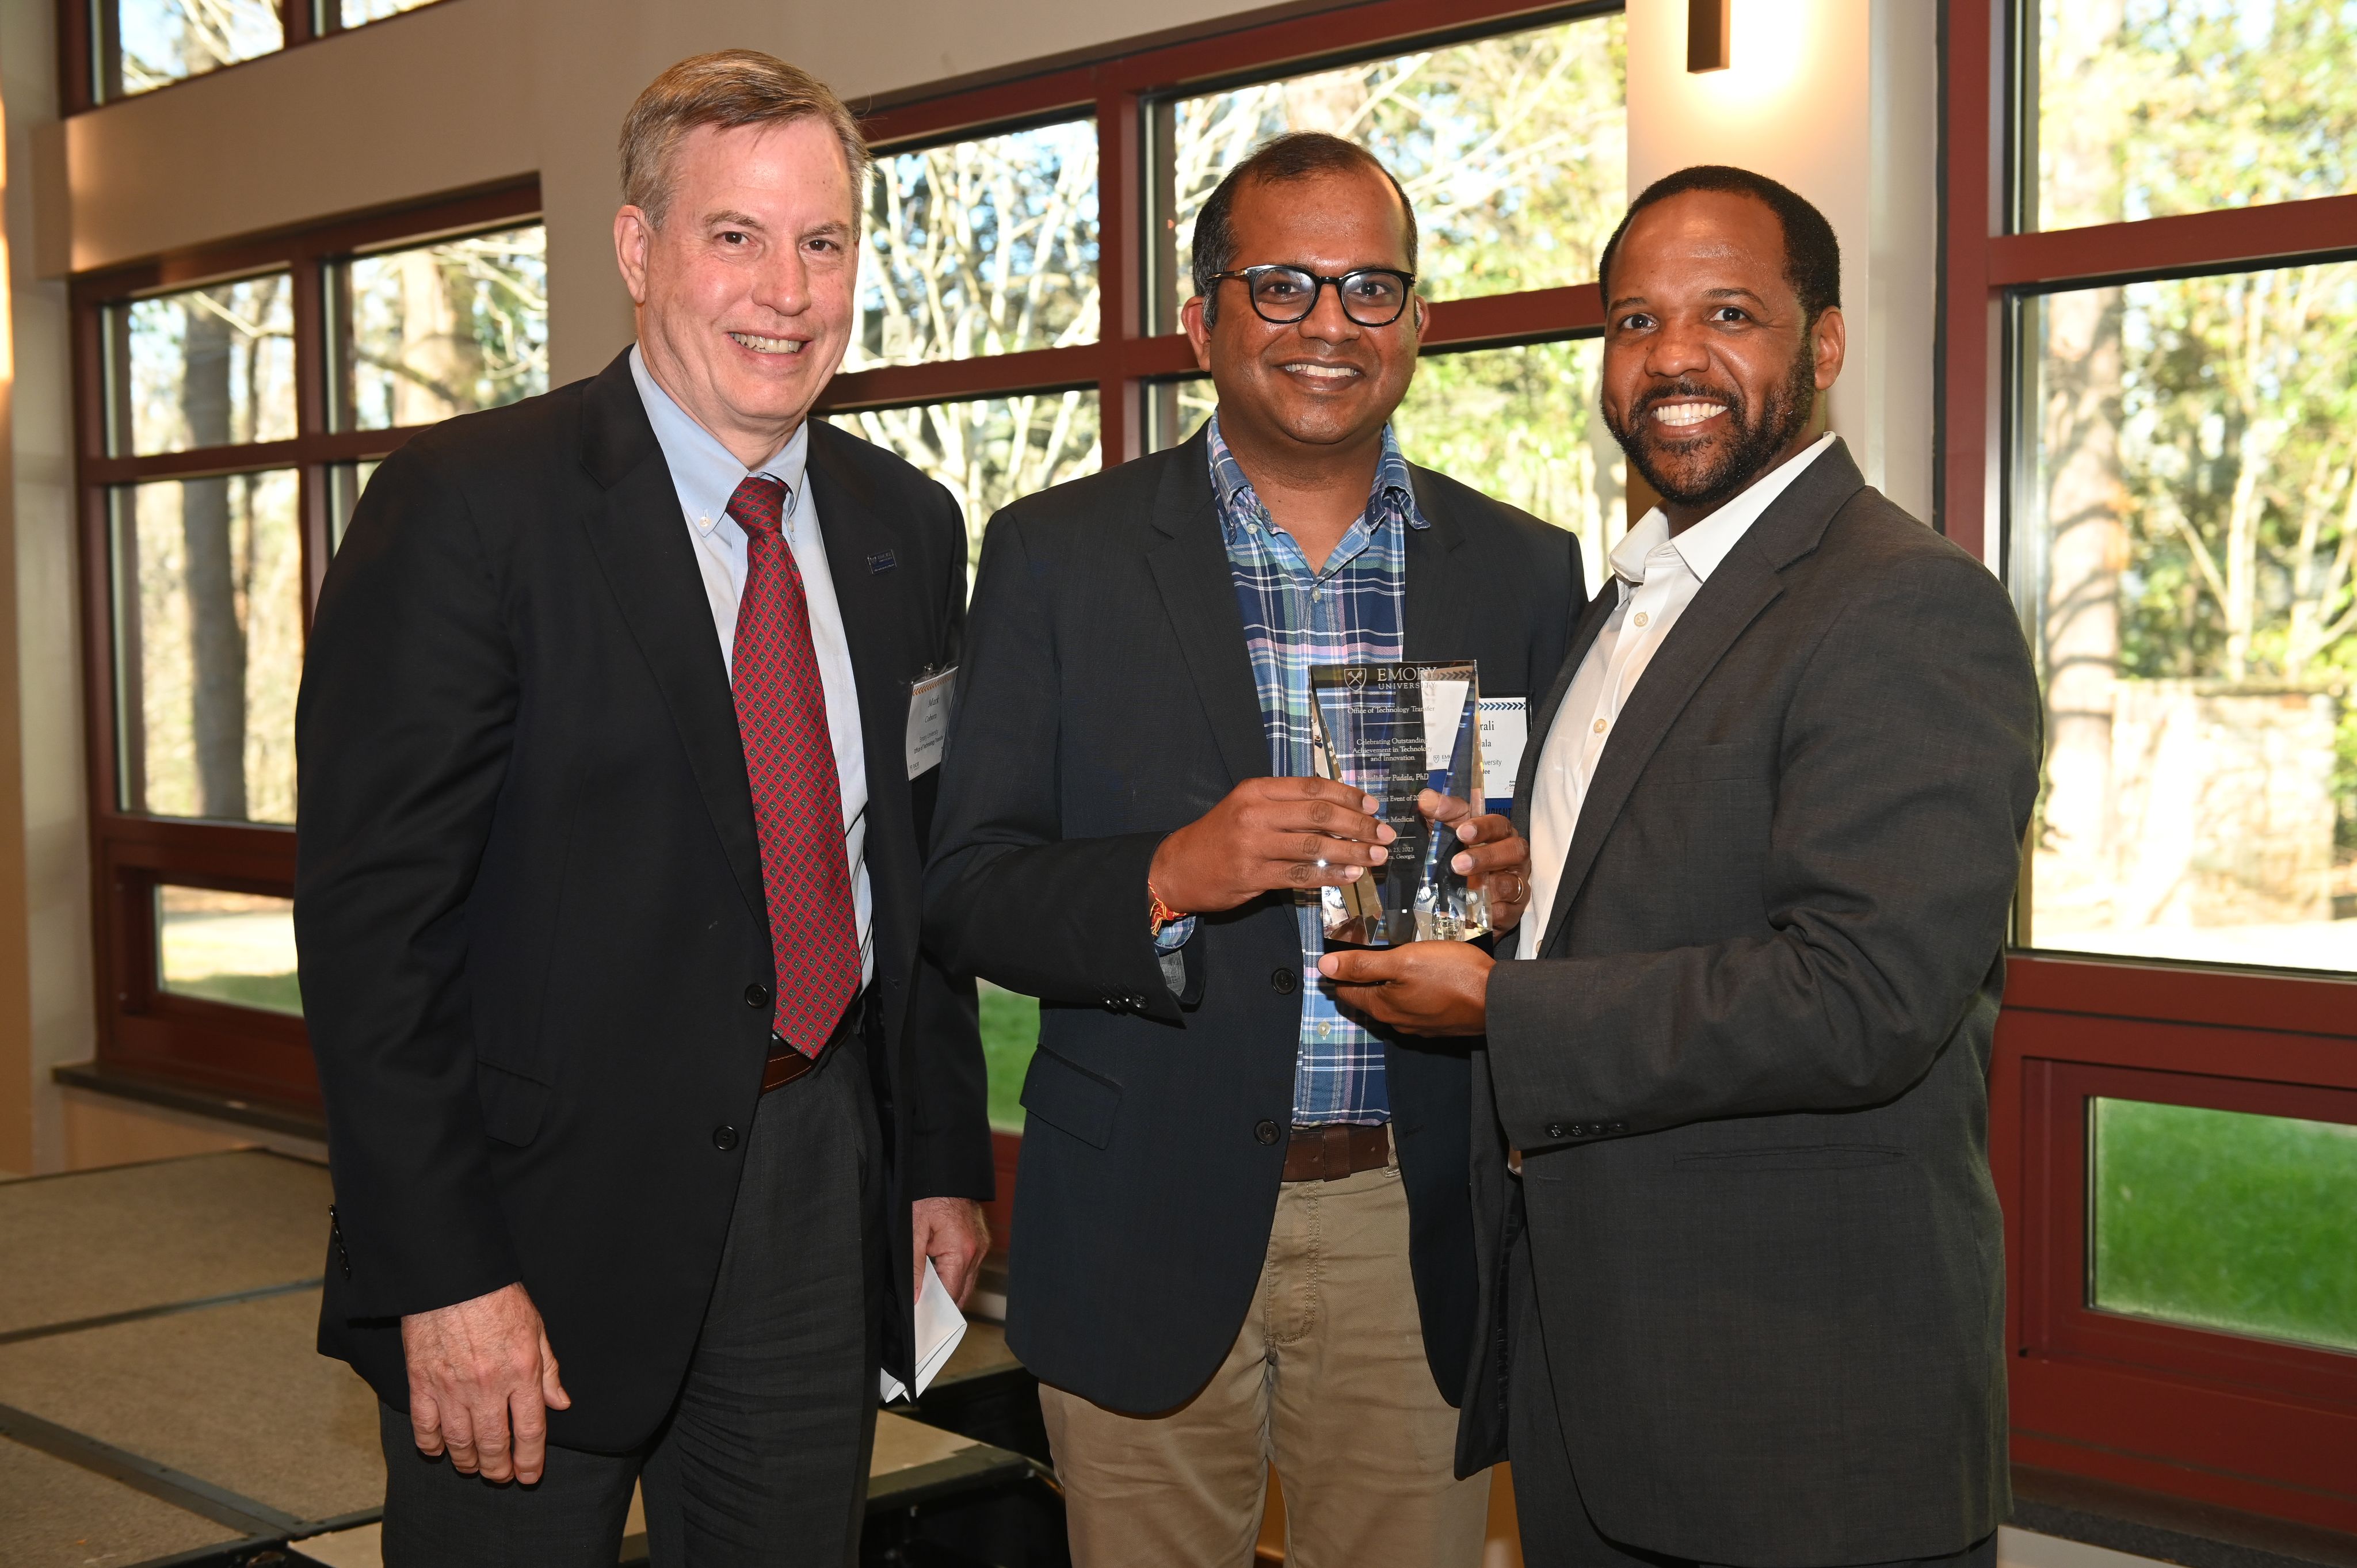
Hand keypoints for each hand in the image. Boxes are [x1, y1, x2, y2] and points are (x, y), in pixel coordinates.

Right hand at [400, 1281, 569, 1482]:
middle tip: (500, 1477)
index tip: (529, 1476)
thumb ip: (549, 1370)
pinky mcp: (421, 1382)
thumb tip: (560, 1403)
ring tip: (474, 1468)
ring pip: (459, 1442)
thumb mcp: (536, 1328)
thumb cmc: (497, 1297)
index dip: (529, 1460)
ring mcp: (451, 1387)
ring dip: (468, 1462)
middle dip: (498, 1468)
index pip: (529, 1430)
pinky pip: (425, 1426)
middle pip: (493, 1443)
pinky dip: (431, 1444)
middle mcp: (488, 1386)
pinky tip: (439, 1450)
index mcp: (521, 1372)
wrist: (452, 1276)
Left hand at [911, 1196, 989, 1308]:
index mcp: (961, 1252)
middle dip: (945, 1304)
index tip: (923, 1318)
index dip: (937, 1310)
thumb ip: (915, 1267)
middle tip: (925, 1311)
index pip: (952, 1295)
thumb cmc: (929, 1198)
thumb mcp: (914, 1232)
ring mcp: (982, 1247)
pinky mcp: (981, 1241)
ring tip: (930, 1293)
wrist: (946, 1174)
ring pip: (968, 1281)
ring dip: (951, 1288)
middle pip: (963, 1293)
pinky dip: (957, 1274)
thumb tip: (916, 1296)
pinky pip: (970, 1267)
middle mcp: (976, 1252)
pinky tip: (941, 1274)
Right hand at [1149, 778, 1395, 915]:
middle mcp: (1255, 814)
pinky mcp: (1252, 876)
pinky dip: (1330, 876)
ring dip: (1351, 852)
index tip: (1372, 806)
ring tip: (1377, 857)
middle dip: (1358, 825)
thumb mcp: (1247, 807)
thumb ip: (1286, 805)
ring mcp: (1253, 846)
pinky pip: (1300, 875)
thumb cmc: (1220, 836)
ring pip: (1314, 846)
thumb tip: (1339, 810)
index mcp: (1257, 790)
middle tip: (1385, 834)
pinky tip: (1350, 876)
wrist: (1178, 867)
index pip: (1312, 787)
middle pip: (1319, 814)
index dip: (1347, 795)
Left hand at [1318, 941, 1494, 1035]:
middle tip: (1366, 950)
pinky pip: (1416, 1005)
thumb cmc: (1453, 976)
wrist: (1498, 1001)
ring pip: (1393, 1001)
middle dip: (1364, 976)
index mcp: (1382, 1006)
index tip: (1340, 952)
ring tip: (1396, 959)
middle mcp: (1397, 1021)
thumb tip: (1323, 967)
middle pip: (1369, 996)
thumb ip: (1363, 965)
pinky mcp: (1439, 1023)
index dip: (1339, 971)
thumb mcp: (1403, 961)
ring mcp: (1420, 1025)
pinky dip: (1412, 990)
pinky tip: (1423, 976)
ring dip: (1390, 983)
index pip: (1346, 990)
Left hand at [1421, 789, 1531, 932]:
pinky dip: (1491, 911)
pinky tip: (1473, 910)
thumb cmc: (1460, 856)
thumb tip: (1426, 798)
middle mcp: (1513, 857)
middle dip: (1487, 856)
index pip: (1498, 824)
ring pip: (1512, 883)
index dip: (1483, 827)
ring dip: (1488, 885)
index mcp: (1500, 834)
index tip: (1462, 831)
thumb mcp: (1448, 832)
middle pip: (1514, 850)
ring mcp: (1516, 884)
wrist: (1462, 896)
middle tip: (1458, 863)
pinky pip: (1507, 912)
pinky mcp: (1512, 911)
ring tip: (1464, 887)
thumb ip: (1440, 814)